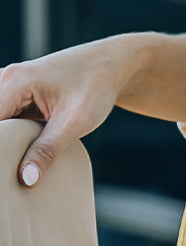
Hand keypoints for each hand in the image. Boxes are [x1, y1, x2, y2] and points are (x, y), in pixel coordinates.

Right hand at [0, 39, 139, 186]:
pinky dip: (10, 137)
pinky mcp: (17, 96)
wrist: (114, 66)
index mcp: (15, 82)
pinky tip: (20, 154)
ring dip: (5, 142)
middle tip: (14, 171)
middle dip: (3, 146)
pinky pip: (5, 120)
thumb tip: (26, 180)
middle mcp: (6, 80)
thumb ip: (48, 150)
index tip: (9, 169)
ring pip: (0, 123)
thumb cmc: (97, 86)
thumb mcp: (75, 121)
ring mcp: (10, 86)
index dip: (0, 149)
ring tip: (17, 165)